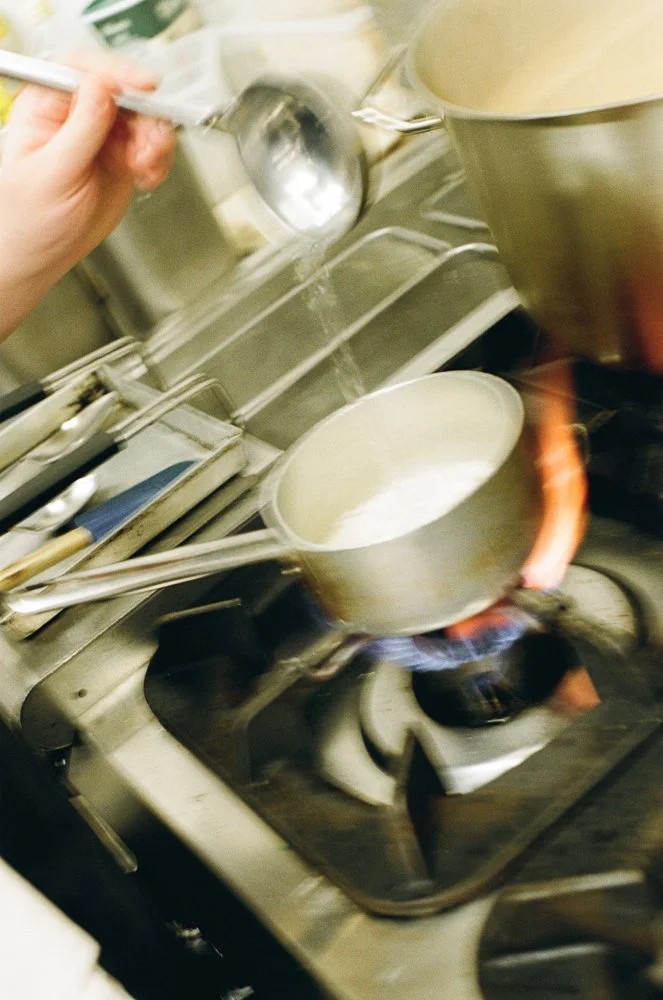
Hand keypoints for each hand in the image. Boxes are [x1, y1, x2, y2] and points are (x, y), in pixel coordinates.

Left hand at [0, 50, 175, 336]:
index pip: (83, 72)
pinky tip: (146, 177)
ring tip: (146, 168)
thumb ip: (80, 130)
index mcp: (47, 107)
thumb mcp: (52, 172)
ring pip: (142, 120)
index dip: (116, 74)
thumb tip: (102, 90)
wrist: (43, 253)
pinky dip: (158, 162)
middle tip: (149, 145)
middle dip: (143, 117)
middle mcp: (77, 116)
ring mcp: (102, 137)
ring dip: (153, 143)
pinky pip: (151, 148)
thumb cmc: (30, 217)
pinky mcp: (122, 158)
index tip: (142, 86)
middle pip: (122, 94)